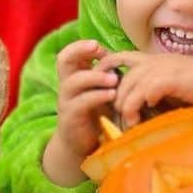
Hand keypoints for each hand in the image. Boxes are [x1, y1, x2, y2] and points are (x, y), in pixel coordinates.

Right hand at [43, 39, 117, 185]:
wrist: (84, 146)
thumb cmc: (98, 116)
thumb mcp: (103, 93)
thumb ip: (109, 77)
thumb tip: (130, 59)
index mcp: (74, 77)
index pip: (70, 53)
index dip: (83, 46)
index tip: (101, 48)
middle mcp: (66, 86)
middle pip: (63, 60)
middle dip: (80, 50)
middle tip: (98, 48)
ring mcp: (66, 102)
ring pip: (73, 82)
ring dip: (95, 77)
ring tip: (114, 78)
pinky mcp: (70, 118)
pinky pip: (81, 103)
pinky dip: (97, 96)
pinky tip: (112, 95)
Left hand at [96, 50, 192, 126]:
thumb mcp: (170, 81)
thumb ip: (153, 88)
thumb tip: (137, 106)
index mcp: (150, 60)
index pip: (117, 57)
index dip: (103, 68)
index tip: (99, 88)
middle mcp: (152, 61)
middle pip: (119, 78)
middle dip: (114, 100)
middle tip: (117, 119)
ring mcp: (160, 69)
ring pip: (129, 87)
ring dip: (126, 108)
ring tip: (129, 123)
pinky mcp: (169, 79)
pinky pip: (144, 93)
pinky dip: (139, 106)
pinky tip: (143, 116)